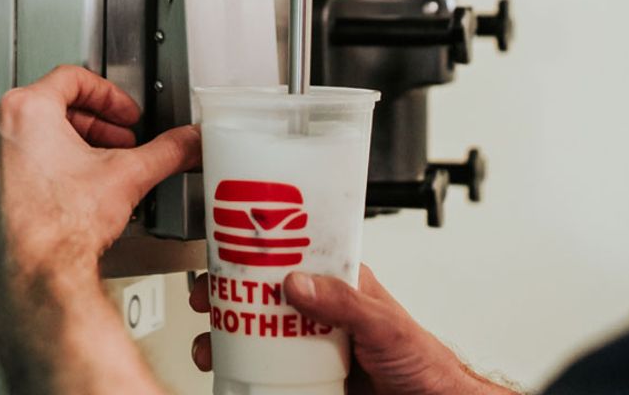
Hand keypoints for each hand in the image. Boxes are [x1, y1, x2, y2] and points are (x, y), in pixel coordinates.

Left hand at [0, 65, 200, 394]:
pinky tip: (53, 195)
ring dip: (56, 148)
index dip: (108, 95)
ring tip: (85, 171)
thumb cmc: (65, 230)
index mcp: (25, 111)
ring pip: (19, 138)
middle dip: (88, 125)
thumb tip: (188, 141)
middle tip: (112, 142)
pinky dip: (26, 175)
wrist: (35, 283)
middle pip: (46, 107)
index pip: (72, 78)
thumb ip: (167, 150)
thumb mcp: (129, 175)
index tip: (121, 113)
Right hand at [189, 266, 517, 394]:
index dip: (258, 252)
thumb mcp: (384, 322)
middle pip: (267, 294)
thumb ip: (345, 301)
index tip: (227, 251)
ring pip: (262, 331)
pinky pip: (270, 370)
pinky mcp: (309, 377)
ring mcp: (312, 344)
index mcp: (340, 283)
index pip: (294, 255)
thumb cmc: (422, 359)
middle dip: (231, 294)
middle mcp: (322, 310)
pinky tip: (229, 371)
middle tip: (206, 298)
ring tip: (209, 342)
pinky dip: (245, 370)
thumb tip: (296, 281)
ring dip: (230, 333)